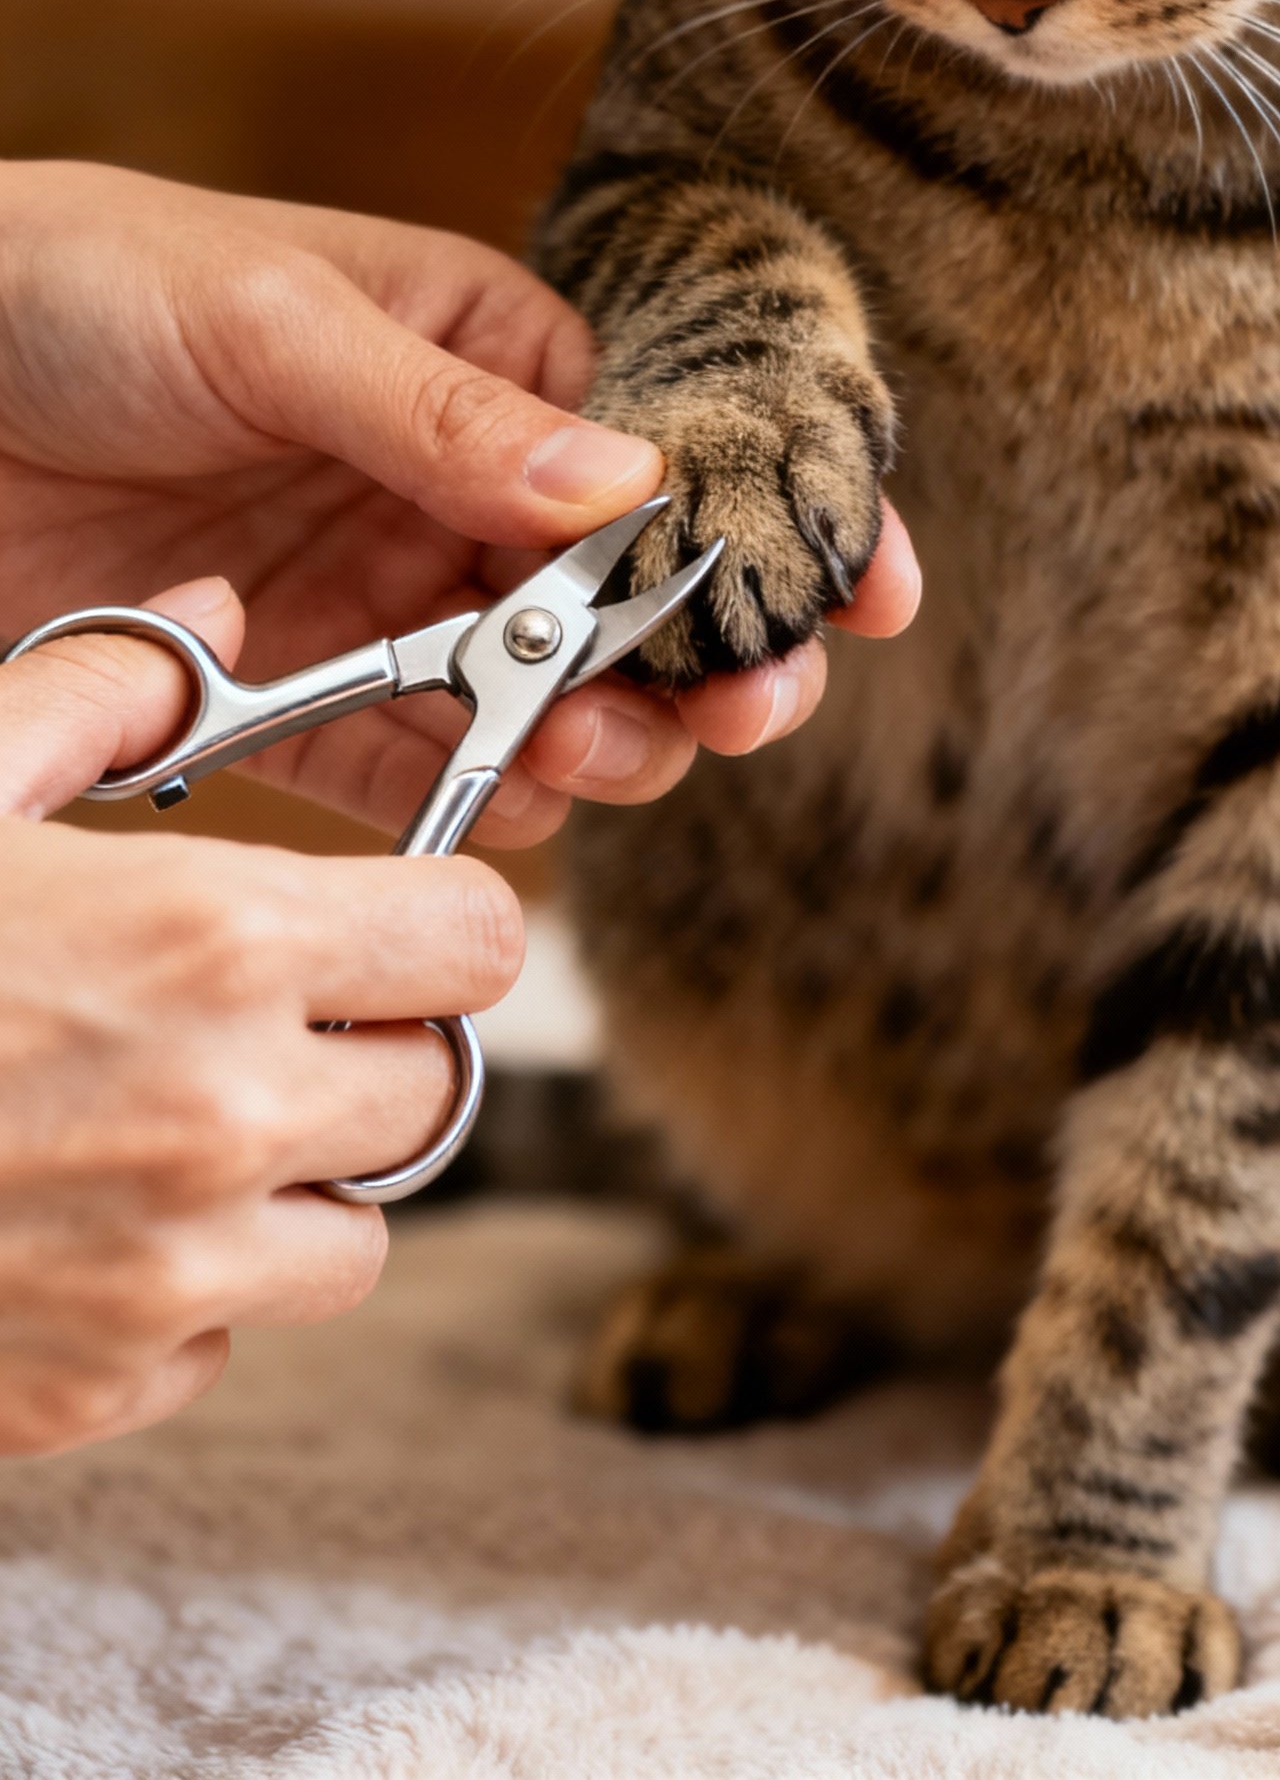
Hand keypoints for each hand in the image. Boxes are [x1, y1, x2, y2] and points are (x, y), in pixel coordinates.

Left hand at [0, 165, 920, 845]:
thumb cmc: (75, 287)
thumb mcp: (269, 319)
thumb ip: (442, 417)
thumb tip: (618, 493)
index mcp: (480, 356)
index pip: (666, 442)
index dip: (778, 513)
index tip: (865, 585)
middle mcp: (451, 486)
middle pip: (631, 598)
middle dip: (708, 657)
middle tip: (742, 705)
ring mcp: (384, 599)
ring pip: (547, 702)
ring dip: (604, 743)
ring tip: (604, 755)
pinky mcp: (294, 701)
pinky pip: (421, 774)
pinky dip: (479, 803)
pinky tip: (511, 805)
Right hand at [0, 582, 523, 1454]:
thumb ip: (102, 693)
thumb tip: (207, 621)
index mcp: (215, 943)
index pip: (477, 940)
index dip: (436, 921)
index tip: (383, 922)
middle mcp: (225, 1117)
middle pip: (432, 1090)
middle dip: (363, 1048)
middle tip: (251, 1019)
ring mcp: (169, 1273)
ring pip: (350, 1237)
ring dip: (287, 1185)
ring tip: (157, 1123)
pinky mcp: (100, 1389)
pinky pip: (221, 1341)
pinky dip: (177, 1293)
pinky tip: (71, 1218)